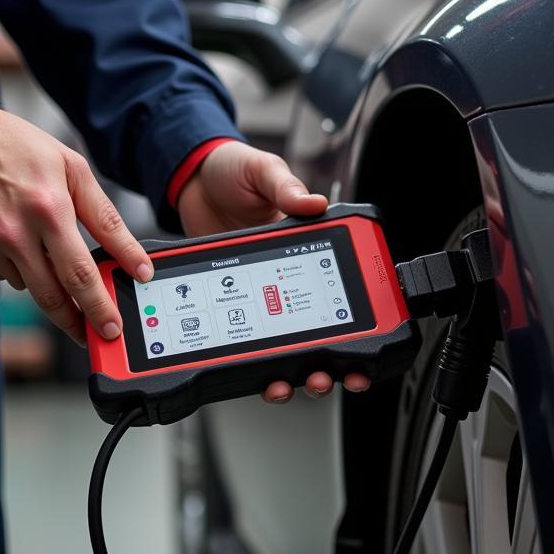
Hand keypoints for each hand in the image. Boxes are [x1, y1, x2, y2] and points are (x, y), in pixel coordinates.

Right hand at [0, 83, 151, 345]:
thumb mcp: (70, 166)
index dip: (103, 304)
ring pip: (30, 286)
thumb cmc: (10, 145)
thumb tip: (130, 255)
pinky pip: (4, 274)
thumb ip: (102, 214)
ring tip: (44, 247)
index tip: (116, 324)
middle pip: (55, 297)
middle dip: (81, 322)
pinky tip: (11, 234)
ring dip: (47, 282)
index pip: (82, 273)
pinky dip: (18, 265)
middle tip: (99, 333)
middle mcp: (16, 232)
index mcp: (48, 208)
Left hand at [176, 140, 370, 402]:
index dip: (357, 318)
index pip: (338, 285)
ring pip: (285, 343)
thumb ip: (284, 186)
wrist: (189, 179)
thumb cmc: (231, 170)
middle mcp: (288, 275)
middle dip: (328, 361)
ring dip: (292, 369)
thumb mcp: (262, 170)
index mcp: (306, 245)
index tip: (365, 339)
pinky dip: (252, 361)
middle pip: (317, 328)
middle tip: (327, 374)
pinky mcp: (232, 303)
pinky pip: (246, 339)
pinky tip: (252, 368)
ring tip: (291, 383)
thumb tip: (310, 203)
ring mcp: (260, 293)